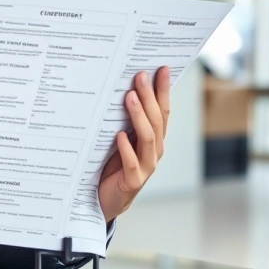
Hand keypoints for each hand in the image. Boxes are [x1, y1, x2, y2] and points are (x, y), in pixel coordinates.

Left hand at [98, 67, 169, 221]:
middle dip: (150, 96)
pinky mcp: (133, 181)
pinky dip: (127, 148)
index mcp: (153, 139)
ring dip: (139, 116)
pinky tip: (119, 135)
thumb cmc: (112, 166)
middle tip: (141, 75)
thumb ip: (124, 120)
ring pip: (148, 139)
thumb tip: (122, 90)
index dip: (163, 90)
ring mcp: (146, 167)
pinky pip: (132, 163)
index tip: (162, 68)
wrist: (104, 200)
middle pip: (157, 121)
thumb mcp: (119, 139)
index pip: (163, 111)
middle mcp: (154, 151)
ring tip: (129, 97)